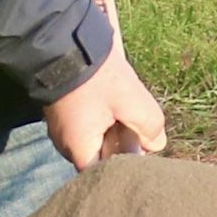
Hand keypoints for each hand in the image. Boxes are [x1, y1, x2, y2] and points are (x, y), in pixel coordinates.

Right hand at [43, 34, 166, 169]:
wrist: (63, 41)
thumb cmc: (95, 75)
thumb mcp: (131, 100)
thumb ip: (149, 126)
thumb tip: (155, 145)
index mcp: (79, 149)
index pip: (106, 176)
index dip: (125, 166)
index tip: (139, 146)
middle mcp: (65, 145)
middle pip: (100, 157)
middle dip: (120, 143)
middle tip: (132, 120)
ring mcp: (61, 129)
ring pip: (94, 139)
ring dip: (111, 128)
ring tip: (120, 106)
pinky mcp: (62, 114)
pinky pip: (86, 125)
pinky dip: (100, 118)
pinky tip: (109, 101)